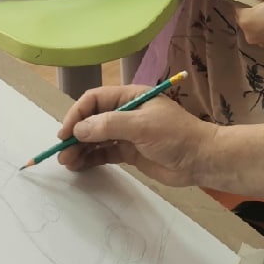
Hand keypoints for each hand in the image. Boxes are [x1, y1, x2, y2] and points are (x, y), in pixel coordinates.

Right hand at [56, 85, 214, 186]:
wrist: (201, 159)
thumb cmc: (176, 135)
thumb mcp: (142, 126)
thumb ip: (109, 125)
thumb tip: (79, 129)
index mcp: (131, 97)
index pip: (95, 100)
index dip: (78, 114)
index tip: (66, 133)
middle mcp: (126, 113)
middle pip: (92, 119)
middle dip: (76, 134)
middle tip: (62, 152)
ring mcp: (127, 133)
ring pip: (96, 138)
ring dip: (80, 148)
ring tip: (67, 162)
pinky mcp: (130, 152)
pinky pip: (104, 153)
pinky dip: (90, 158)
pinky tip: (78, 166)